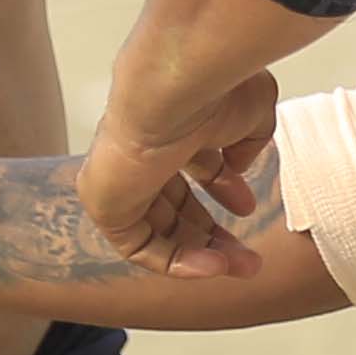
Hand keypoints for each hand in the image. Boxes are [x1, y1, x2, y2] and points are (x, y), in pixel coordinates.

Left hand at [79, 68, 280, 276]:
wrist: (175, 88)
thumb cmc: (213, 89)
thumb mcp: (250, 114)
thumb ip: (247, 140)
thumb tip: (238, 166)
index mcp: (170, 124)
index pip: (190, 164)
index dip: (222, 188)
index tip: (247, 206)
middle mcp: (141, 152)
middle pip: (173, 206)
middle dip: (212, 233)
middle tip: (245, 254)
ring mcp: (119, 178)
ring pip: (157, 231)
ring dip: (201, 253)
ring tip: (239, 266)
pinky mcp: (104, 205)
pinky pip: (138, 246)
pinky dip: (176, 262)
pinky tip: (214, 266)